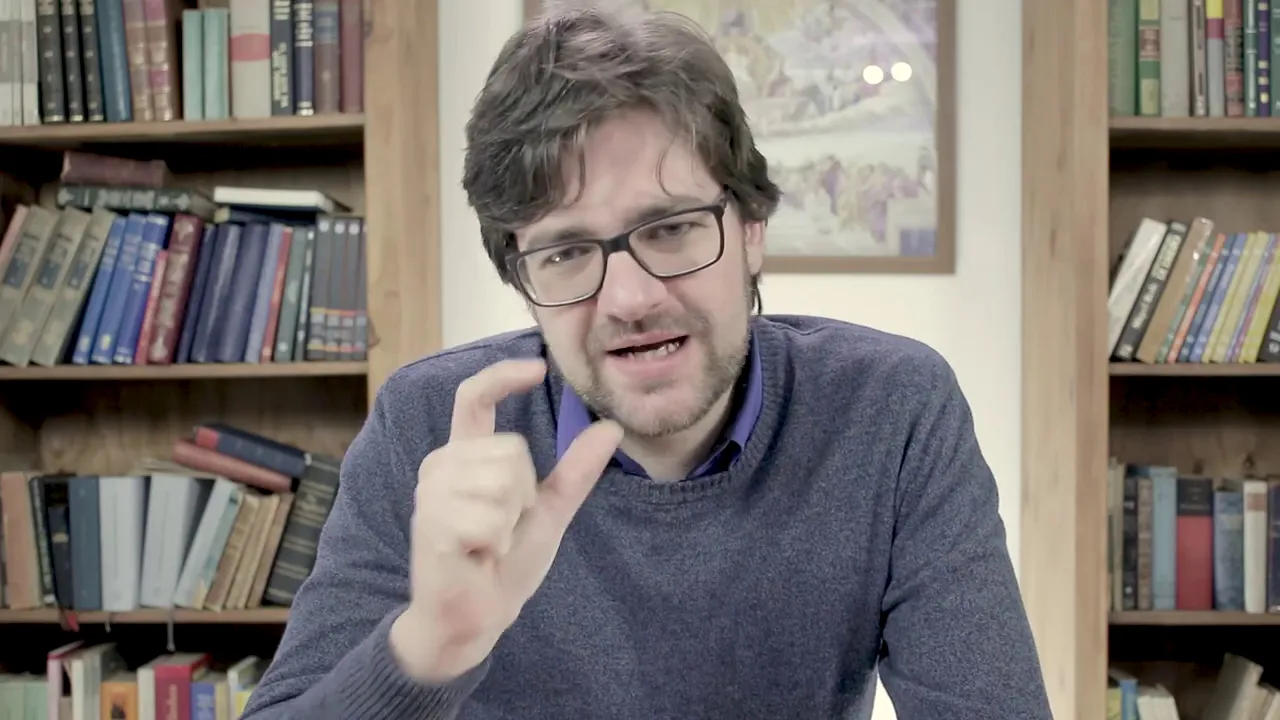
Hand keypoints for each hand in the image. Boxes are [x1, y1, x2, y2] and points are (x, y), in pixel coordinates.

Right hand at [389, 358, 622, 682]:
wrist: (475, 617)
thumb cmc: (505, 563)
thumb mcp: (550, 510)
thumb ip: (576, 470)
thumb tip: (611, 427)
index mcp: (466, 456)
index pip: (474, 398)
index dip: (502, 376)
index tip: (536, 367)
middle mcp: (441, 466)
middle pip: (512, 448)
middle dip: (525, 492)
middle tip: (505, 526)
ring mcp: (431, 494)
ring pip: (504, 480)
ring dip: (511, 519)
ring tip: (491, 540)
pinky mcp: (431, 524)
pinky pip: (490, 517)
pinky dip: (498, 541)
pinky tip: (480, 554)